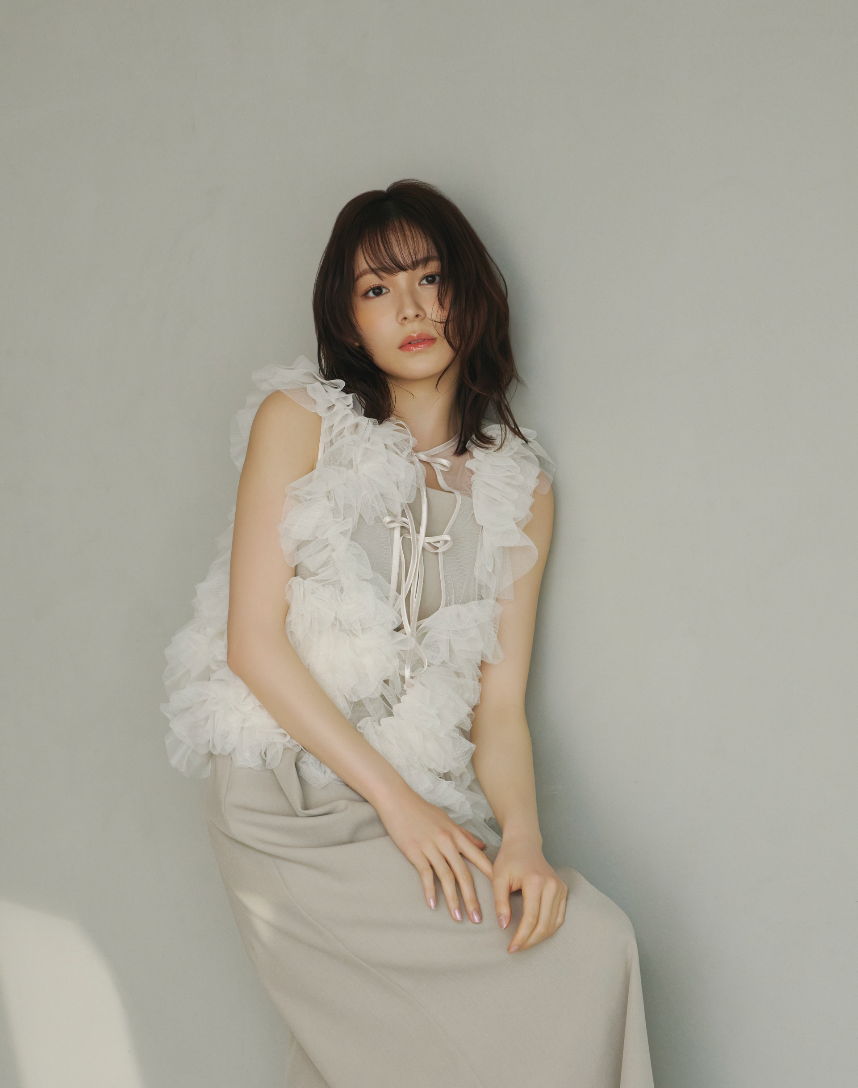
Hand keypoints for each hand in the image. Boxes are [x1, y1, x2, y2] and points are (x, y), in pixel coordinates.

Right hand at [375, 786, 493, 922]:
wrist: (398, 800)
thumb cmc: (422, 810)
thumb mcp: (447, 820)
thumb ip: (465, 835)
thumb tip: (483, 845)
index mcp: (456, 835)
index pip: (478, 858)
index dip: (489, 876)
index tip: (500, 893)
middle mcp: (447, 842)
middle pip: (464, 873)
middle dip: (472, 898)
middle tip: (478, 918)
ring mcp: (431, 847)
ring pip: (446, 877)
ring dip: (452, 899)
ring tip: (458, 917)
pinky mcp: (415, 851)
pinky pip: (425, 873)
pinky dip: (429, 890)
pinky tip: (432, 904)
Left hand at [493, 834, 567, 952]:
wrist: (524, 843)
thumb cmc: (509, 859)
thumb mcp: (498, 878)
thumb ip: (500, 903)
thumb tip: (504, 926)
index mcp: (536, 882)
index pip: (530, 918)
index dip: (521, 937)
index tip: (511, 948)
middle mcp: (552, 885)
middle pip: (544, 924)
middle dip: (530, 941)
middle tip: (516, 949)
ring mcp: (560, 887)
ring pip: (554, 924)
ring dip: (539, 938)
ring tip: (524, 943)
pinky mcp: (564, 890)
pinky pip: (560, 917)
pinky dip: (549, 929)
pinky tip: (536, 934)